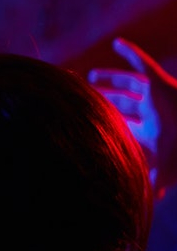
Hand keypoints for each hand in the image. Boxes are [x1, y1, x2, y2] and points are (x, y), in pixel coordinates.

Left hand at [89, 38, 176, 195]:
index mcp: (152, 130)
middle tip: (84, 94)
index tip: (91, 121)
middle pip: (124, 102)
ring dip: (112, 78)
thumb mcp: (165, 172)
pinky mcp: (161, 81)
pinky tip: (117, 43)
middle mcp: (153, 111)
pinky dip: (131, 52)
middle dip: (106, 98)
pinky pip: (144, 63)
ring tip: (91, 76)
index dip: (111, 122)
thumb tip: (146, 207)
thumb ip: (153, 187)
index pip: (126, 125)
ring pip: (130, 83)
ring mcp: (157, 95)